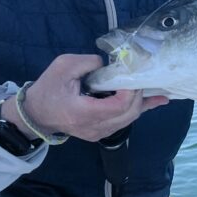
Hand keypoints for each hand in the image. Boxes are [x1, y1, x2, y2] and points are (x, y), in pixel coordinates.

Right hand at [2, 54, 167, 141]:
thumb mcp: (64, 66)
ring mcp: (98, 133)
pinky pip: (122, 122)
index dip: (131, 91)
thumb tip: (110, 65)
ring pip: (128, 120)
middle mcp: (94, 127)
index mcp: (84, 112)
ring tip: (160, 93)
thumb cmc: (48, 88)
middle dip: (139, 96)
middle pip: (128, 114)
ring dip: (142, 104)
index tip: (132, 74)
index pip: (118, 106)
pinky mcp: (100, 133)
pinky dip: (136, 110)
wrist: (35, 113)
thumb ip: (89, 63)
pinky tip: (152, 102)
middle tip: (143, 78)